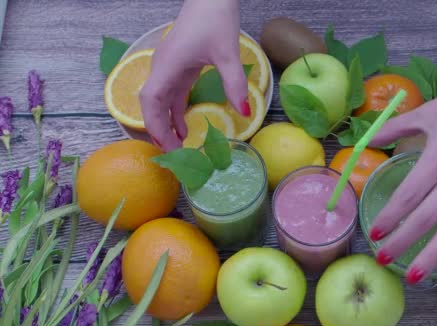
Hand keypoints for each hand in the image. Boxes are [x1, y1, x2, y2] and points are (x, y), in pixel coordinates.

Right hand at [139, 0, 248, 151]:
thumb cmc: (215, 18)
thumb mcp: (227, 53)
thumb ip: (234, 83)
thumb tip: (244, 112)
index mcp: (168, 65)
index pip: (151, 101)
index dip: (155, 126)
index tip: (167, 147)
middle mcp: (163, 67)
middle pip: (152, 104)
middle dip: (159, 130)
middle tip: (173, 155)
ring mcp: (169, 65)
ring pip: (160, 100)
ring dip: (167, 123)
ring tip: (178, 146)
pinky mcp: (179, 64)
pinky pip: (171, 92)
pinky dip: (175, 111)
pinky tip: (184, 127)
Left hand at [368, 72, 436, 283]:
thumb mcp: (429, 112)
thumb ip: (396, 127)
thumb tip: (367, 138)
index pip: (407, 197)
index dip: (389, 217)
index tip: (374, 233)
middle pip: (424, 219)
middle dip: (401, 242)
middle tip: (383, 259)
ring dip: (432, 256)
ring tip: (414, 276)